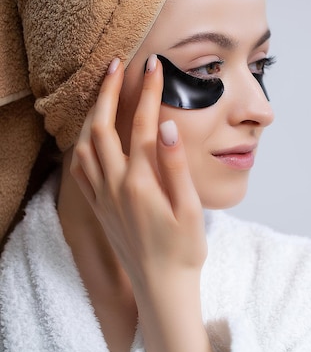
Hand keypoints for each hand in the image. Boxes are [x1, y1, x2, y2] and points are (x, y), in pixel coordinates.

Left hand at [70, 55, 206, 287]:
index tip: (154, 66)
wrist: (161, 286)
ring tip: (102, 91)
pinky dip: (81, 142)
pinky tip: (90, 135)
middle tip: (117, 64)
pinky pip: (79, 168)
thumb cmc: (183, 250)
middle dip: (109, 91)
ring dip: (91, 113)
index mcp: (140, 183)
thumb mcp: (189, 208)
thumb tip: (166, 127)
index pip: (143, 125)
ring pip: (84, 144)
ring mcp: (102, 197)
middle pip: (103, 127)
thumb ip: (175, 166)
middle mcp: (115, 186)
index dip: (148, 92)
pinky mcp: (98, 207)